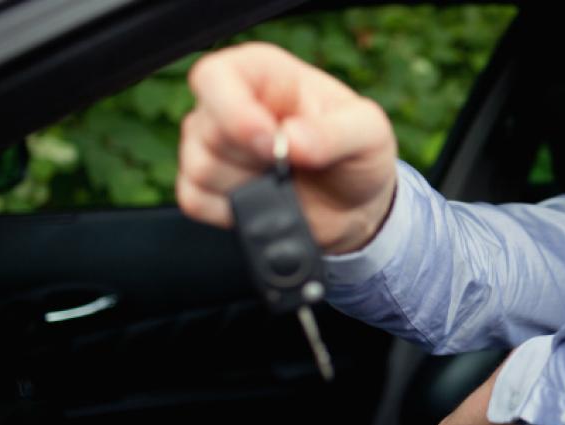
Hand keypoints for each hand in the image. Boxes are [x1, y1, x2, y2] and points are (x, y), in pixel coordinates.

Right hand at [177, 42, 397, 253]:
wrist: (357, 206)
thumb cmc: (358, 154)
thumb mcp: (368, 132)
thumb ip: (334, 132)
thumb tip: (291, 139)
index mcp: (261, 72)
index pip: (214, 77)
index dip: (234, 112)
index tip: (272, 142)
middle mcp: (228, 102)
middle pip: (208, 131)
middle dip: (256, 159)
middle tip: (295, 166)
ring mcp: (209, 144)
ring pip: (200, 170)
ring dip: (251, 188)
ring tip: (286, 181)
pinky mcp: (203, 186)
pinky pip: (196, 201)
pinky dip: (233, 212)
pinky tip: (266, 203)